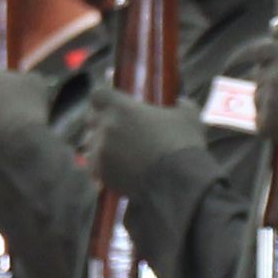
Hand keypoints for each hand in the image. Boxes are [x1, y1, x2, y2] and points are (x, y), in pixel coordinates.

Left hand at [80, 91, 205, 201]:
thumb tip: (180, 102)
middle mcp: (105, 127)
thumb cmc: (183, 145)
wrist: (177, 183)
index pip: (98, 94)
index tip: (112, 103)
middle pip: (90, 118)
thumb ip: (181, 104)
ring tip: (114, 149)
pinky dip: (100, 165)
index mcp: (121, 107)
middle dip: (100, 121)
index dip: (104, 99)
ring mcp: (100, 151)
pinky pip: (92, 165)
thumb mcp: (188, 116)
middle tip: (115, 127)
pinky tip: (112, 167)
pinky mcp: (100, 172)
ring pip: (89, 142)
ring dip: (98, 143)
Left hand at [252, 43, 277, 150]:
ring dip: (268, 102)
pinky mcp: (265, 123)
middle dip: (268, 82)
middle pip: (259, 76)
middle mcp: (271, 74)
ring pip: (258, 99)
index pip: (256, 49)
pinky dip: (270, 123)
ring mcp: (266, 99)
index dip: (246, 54)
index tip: (239, 59)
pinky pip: (261, 121)